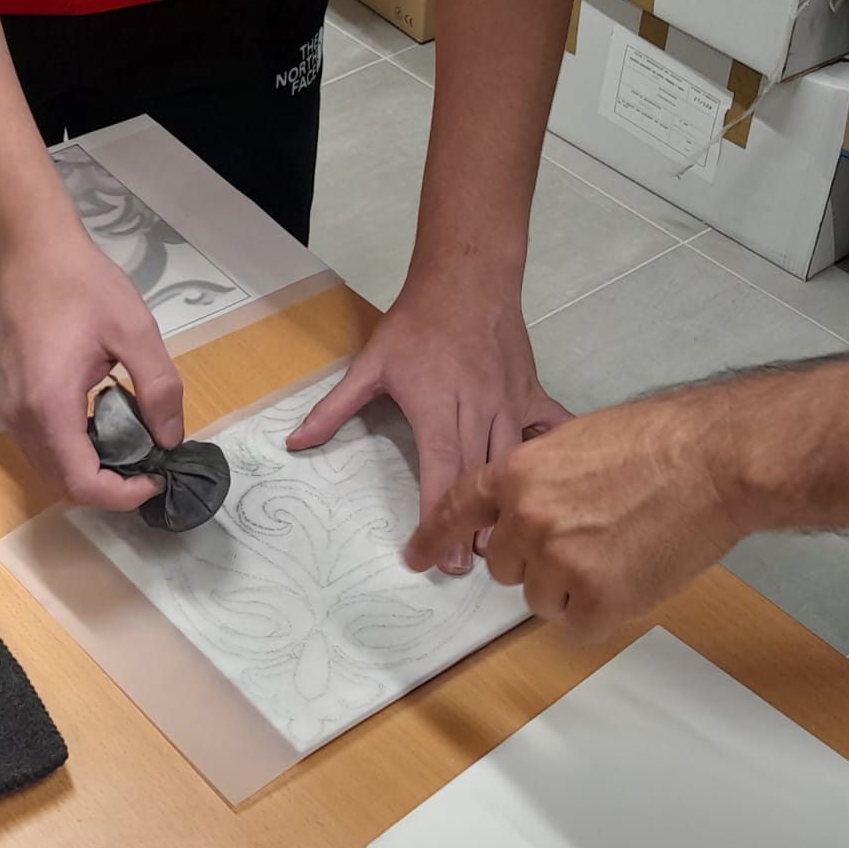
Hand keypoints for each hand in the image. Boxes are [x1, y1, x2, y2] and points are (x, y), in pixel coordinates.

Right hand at [0, 233, 182, 508]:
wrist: (31, 253)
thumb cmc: (81, 284)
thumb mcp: (135, 330)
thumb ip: (158, 388)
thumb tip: (170, 439)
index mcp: (51, 406)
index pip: (82, 483)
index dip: (122, 495)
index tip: (156, 477)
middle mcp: (23, 418)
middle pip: (64, 487)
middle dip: (110, 490)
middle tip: (149, 468)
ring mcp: (12, 413)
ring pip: (51, 472)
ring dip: (92, 475)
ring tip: (132, 450)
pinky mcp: (12, 403)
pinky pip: (43, 450)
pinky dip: (76, 456)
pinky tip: (105, 429)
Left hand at [286, 284, 570, 574]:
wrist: (467, 279)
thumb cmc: (418, 323)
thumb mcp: (370, 364)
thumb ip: (333, 409)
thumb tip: (296, 442)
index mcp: (438, 408)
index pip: (439, 473)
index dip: (434, 518)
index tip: (427, 553)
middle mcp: (478, 410)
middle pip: (477, 480)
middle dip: (471, 528)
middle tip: (464, 568)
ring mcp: (509, 403)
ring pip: (512, 465)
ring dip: (507, 507)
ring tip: (499, 547)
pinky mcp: (530, 394)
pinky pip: (549, 429)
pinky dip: (551, 457)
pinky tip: (553, 487)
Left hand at [403, 396, 744, 642]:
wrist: (715, 460)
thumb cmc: (661, 442)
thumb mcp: (576, 440)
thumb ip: (538, 479)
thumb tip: (523, 512)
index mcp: (517, 474)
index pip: (457, 510)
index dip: (434, 536)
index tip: (418, 556)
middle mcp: (527, 519)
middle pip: (503, 566)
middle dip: (534, 560)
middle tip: (585, 538)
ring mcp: (559, 561)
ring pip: (540, 598)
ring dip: (570, 587)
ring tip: (616, 551)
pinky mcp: (595, 598)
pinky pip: (578, 625)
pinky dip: (601, 612)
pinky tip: (630, 577)